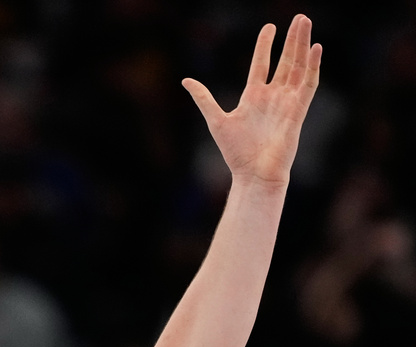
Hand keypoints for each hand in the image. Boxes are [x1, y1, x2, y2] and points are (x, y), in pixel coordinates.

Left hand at [183, 14, 321, 187]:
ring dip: (303, 45)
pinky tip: (315, 48)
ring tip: (305, 22)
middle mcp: (273, 96)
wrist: (254, 173)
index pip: (261, 64)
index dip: (265, 45)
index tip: (270, 27)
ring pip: (298, 67)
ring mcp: (287, 102)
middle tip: (298, 18)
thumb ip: (204, 98)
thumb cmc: (236, 152)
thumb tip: (186, 80)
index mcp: (253, 97)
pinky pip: (308, 84)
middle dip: (291, 40)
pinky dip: (313, 66)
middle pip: (285, 61)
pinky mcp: (298, 110)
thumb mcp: (216, 120)